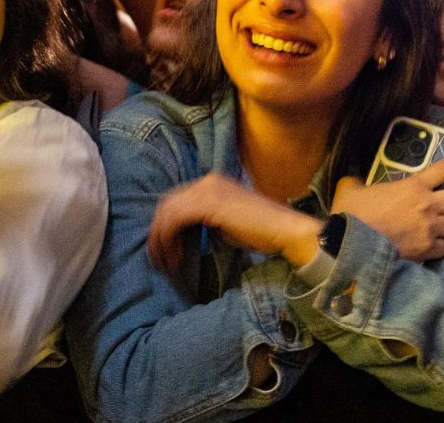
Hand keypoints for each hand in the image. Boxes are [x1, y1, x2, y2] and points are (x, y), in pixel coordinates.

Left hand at [147, 174, 320, 275]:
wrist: (285, 231)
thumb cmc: (262, 232)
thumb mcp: (228, 223)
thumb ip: (206, 221)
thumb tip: (184, 236)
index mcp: (213, 183)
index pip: (176, 200)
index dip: (165, 226)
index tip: (165, 250)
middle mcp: (208, 181)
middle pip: (167, 204)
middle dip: (158, 233)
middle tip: (158, 259)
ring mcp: (208, 189)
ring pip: (168, 212)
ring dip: (160, 240)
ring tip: (165, 263)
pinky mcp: (209, 203)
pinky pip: (175, 219)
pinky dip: (169, 240)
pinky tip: (175, 257)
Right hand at [330, 148, 443, 261]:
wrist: (346, 244)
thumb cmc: (350, 213)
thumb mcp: (353, 188)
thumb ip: (361, 182)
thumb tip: (355, 183)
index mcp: (414, 186)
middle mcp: (427, 205)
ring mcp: (429, 229)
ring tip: (440, 227)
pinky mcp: (426, 251)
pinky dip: (442, 245)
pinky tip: (432, 244)